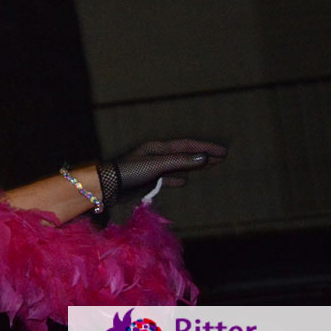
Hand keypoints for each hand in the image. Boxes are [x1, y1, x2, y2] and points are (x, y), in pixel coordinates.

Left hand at [100, 139, 226, 203]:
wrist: (107, 185)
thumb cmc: (129, 172)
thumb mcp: (156, 165)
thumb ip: (179, 162)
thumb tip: (203, 158)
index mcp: (158, 148)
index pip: (187, 146)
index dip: (205, 148)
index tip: (223, 152)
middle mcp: (156, 155)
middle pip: (185, 154)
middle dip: (203, 155)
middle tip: (222, 157)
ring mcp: (152, 167)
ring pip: (178, 165)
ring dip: (193, 166)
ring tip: (209, 166)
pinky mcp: (147, 179)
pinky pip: (167, 177)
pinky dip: (177, 178)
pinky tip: (184, 181)